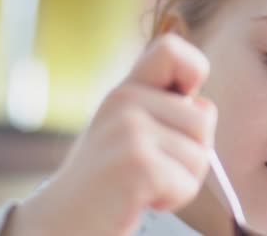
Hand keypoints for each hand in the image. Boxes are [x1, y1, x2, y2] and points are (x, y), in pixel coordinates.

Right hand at [4, 34, 216, 235]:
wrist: (62, 221)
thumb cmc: (107, 179)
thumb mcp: (132, 132)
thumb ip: (168, 112)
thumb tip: (204, 106)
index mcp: (127, 89)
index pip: (172, 49)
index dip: (193, 69)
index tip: (186, 99)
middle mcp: (125, 100)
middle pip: (204, 120)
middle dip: (192, 154)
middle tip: (155, 169)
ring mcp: (129, 129)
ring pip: (200, 155)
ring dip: (183, 180)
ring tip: (145, 184)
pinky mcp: (136, 163)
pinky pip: (187, 182)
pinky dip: (174, 199)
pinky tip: (142, 198)